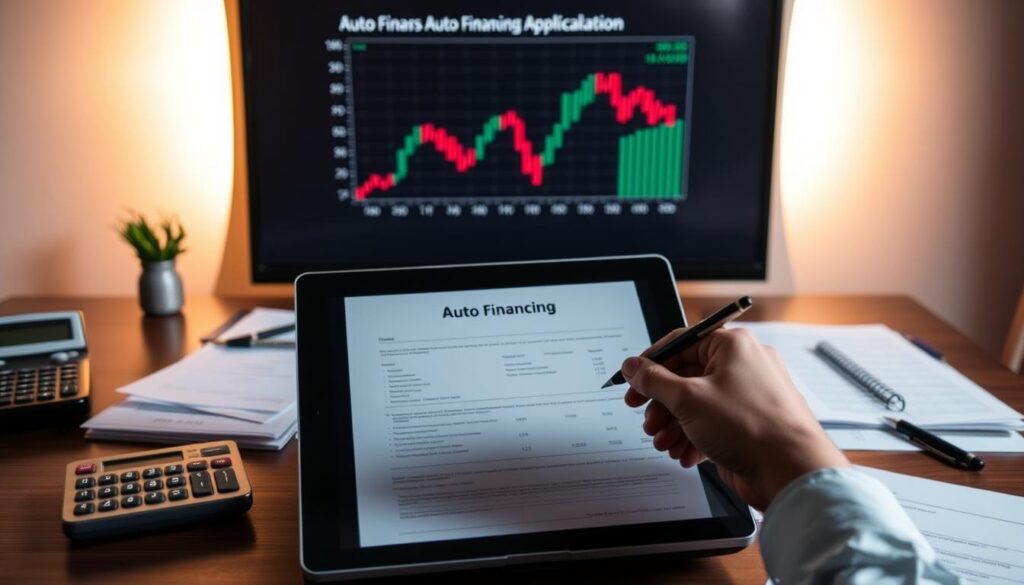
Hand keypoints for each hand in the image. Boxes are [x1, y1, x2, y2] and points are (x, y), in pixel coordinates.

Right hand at [622, 328, 848, 509]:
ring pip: (697, 404)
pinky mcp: (749, 423)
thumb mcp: (688, 399)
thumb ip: (654, 381)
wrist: (791, 471)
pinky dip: (694, 438)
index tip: (633, 382)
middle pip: (686, 377)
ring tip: (663, 442)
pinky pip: (713, 424)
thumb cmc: (751, 427)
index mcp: (733, 346)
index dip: (652, 364)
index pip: (681, 343)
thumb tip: (634, 367)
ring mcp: (748, 395)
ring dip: (674, 425)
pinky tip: (684, 454)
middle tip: (647, 420)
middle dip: (662, 404)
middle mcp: (743, 366)